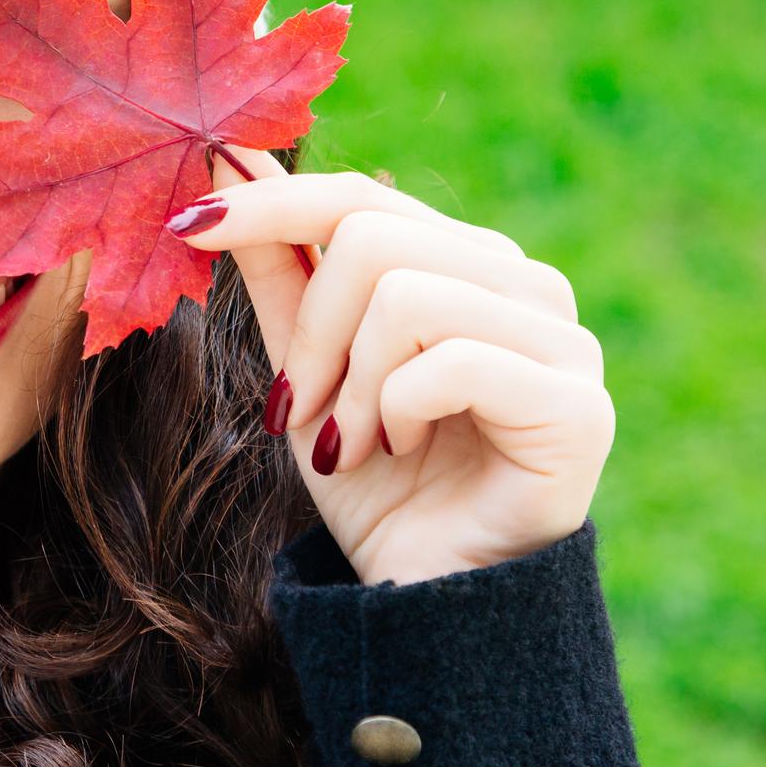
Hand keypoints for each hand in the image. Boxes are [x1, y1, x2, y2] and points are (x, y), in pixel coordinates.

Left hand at [168, 148, 615, 586]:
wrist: (424, 605)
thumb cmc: (372, 485)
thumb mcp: (304, 369)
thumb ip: (281, 271)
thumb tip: (231, 161)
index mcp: (467, 264)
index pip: (363, 196)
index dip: (271, 202)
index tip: (186, 222)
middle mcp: (526, 286)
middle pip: (374, 236)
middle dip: (309, 333)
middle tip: (301, 410)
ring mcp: (564, 341)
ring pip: (408, 294)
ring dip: (350, 385)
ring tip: (350, 444)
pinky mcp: (579, 405)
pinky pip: (453, 362)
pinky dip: (397, 411)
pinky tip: (402, 451)